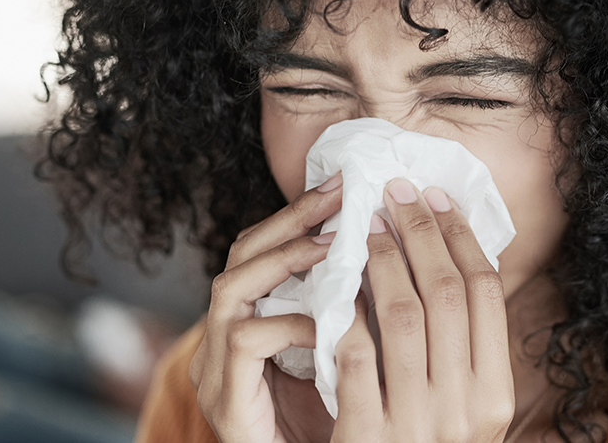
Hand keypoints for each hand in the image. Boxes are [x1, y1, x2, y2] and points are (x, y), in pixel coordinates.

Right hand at [190, 173, 342, 442]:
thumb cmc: (334, 426)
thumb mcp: (345, 357)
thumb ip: (350, 312)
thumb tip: (391, 255)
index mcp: (250, 323)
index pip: (263, 251)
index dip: (300, 216)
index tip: (346, 188)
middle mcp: (222, 339)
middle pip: (240, 255)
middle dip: (291, 219)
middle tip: (340, 195)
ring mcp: (216, 369)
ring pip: (231, 288)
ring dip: (284, 259)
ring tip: (333, 245)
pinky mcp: (225, 400)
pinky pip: (246, 340)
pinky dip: (291, 322)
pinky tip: (332, 322)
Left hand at [330, 178, 515, 441]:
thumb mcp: (459, 412)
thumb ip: (461, 352)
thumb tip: (451, 261)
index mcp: (494, 394)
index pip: (485, 292)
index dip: (460, 236)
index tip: (438, 198)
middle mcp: (465, 409)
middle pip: (447, 292)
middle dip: (421, 231)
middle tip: (397, 192)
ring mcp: (416, 423)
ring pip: (401, 314)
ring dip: (382, 260)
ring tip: (365, 229)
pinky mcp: (366, 436)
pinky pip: (355, 354)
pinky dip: (346, 311)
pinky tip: (334, 285)